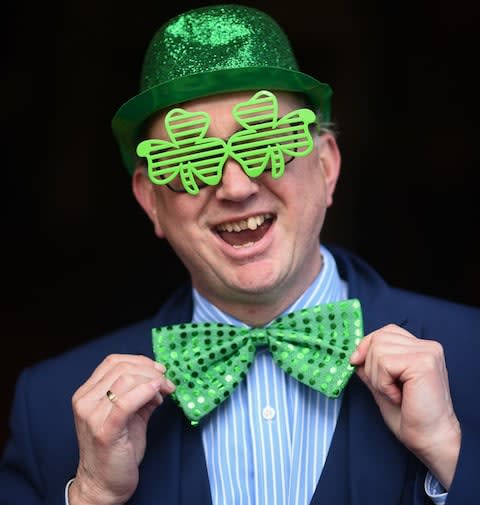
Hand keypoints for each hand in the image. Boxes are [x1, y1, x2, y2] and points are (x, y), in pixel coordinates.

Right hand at [68, 354, 175, 504]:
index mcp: (87, 393)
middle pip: (121, 368)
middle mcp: (85, 401)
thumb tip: (159, 378)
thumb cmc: (116, 450)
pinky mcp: (104, 431)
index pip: (113, 362)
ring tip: (164, 392)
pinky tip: (157, 393)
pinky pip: (125, 402)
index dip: (140, 361)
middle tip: (167, 382)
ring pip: (125, 380)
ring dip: (152, 381)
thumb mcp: (130, 414)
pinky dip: (144, 392)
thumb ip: (141, 394)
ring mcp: (92, 416)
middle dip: (150, 371)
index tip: (159, 369)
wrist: (103, 485)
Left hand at [350, 324, 460, 489]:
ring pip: (379, 350)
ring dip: (378, 377)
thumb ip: (371, 366)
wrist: (428, 439)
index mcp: (420, 349)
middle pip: (378, 338)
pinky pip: (385, 363)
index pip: (385, 331)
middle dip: (370, 365)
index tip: (356, 362)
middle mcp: (427, 346)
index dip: (366, 345)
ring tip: (393, 393)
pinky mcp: (423, 362)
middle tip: (385, 389)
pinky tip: (398, 396)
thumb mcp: (382, 384)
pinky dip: (383, 383)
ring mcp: (427, 352)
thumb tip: (354, 355)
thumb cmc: (410, 416)